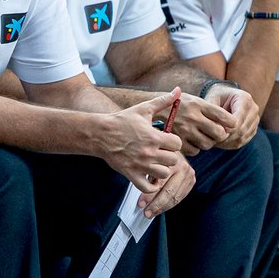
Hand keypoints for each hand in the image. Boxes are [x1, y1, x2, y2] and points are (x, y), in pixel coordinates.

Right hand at [101, 92, 187, 214]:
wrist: (100, 133)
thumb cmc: (122, 120)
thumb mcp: (143, 109)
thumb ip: (163, 101)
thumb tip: (178, 90)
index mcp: (153, 136)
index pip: (178, 144)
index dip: (174, 143)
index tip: (166, 141)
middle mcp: (148, 151)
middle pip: (173, 160)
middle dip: (169, 156)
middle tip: (161, 152)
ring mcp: (139, 164)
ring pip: (163, 174)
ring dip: (161, 169)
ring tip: (155, 164)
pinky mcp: (130, 174)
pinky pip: (147, 187)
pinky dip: (151, 185)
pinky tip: (149, 177)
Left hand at [145, 153, 194, 214]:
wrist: (170, 145)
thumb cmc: (157, 153)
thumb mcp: (150, 160)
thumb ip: (148, 175)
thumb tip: (140, 194)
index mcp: (171, 161)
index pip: (160, 184)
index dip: (149, 196)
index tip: (140, 204)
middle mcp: (183, 167)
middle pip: (169, 192)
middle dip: (156, 205)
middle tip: (146, 213)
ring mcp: (189, 174)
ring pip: (176, 197)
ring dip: (163, 207)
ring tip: (152, 213)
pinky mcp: (191, 180)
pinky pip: (180, 196)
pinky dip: (170, 204)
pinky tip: (161, 208)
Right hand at [166, 92, 235, 154]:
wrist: (154, 110)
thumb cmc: (178, 104)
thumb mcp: (193, 99)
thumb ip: (212, 109)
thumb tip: (233, 123)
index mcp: (198, 104)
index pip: (225, 116)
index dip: (232, 122)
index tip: (229, 124)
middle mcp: (192, 117)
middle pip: (219, 133)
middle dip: (221, 135)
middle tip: (217, 133)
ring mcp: (184, 130)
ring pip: (208, 144)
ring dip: (209, 142)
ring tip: (204, 136)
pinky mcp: (177, 141)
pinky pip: (195, 151)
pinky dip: (196, 148)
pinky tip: (193, 142)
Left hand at [207, 86, 260, 148]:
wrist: (223, 97)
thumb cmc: (215, 97)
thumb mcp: (211, 100)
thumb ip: (213, 113)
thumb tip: (217, 129)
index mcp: (245, 99)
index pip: (238, 119)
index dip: (226, 128)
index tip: (214, 132)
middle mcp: (253, 109)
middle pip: (242, 130)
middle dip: (226, 137)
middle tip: (212, 140)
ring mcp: (255, 120)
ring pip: (242, 137)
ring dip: (228, 142)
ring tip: (214, 141)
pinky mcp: (253, 129)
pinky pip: (243, 141)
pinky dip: (231, 144)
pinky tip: (220, 142)